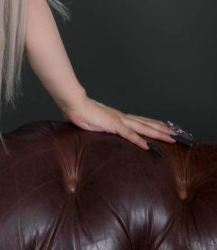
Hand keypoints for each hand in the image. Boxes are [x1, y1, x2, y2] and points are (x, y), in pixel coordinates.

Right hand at [60, 94, 178, 151]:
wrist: (73, 103)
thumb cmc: (81, 112)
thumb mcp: (96, 123)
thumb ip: (104, 128)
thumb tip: (108, 132)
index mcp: (119, 118)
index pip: (140, 122)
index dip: (153, 125)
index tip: (164, 128)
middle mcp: (122, 118)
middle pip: (146, 124)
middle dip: (162, 130)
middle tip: (176, 134)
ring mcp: (119, 121)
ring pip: (143, 128)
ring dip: (157, 133)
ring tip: (170, 138)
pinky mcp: (112, 125)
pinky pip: (128, 135)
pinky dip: (139, 141)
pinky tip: (148, 146)